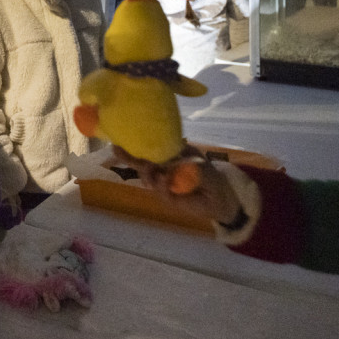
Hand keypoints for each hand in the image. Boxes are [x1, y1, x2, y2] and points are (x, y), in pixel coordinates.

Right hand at [111, 145, 241, 223]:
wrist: (222, 197)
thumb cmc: (210, 175)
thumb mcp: (196, 159)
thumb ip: (180, 154)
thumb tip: (164, 148)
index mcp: (168, 159)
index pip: (149, 151)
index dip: (135, 146)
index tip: (121, 139)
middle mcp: (162, 171)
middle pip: (142, 164)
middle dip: (130, 158)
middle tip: (117, 150)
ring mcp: (163, 185)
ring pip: (148, 177)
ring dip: (147, 172)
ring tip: (150, 168)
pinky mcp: (167, 198)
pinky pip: (160, 190)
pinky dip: (161, 184)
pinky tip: (164, 179)